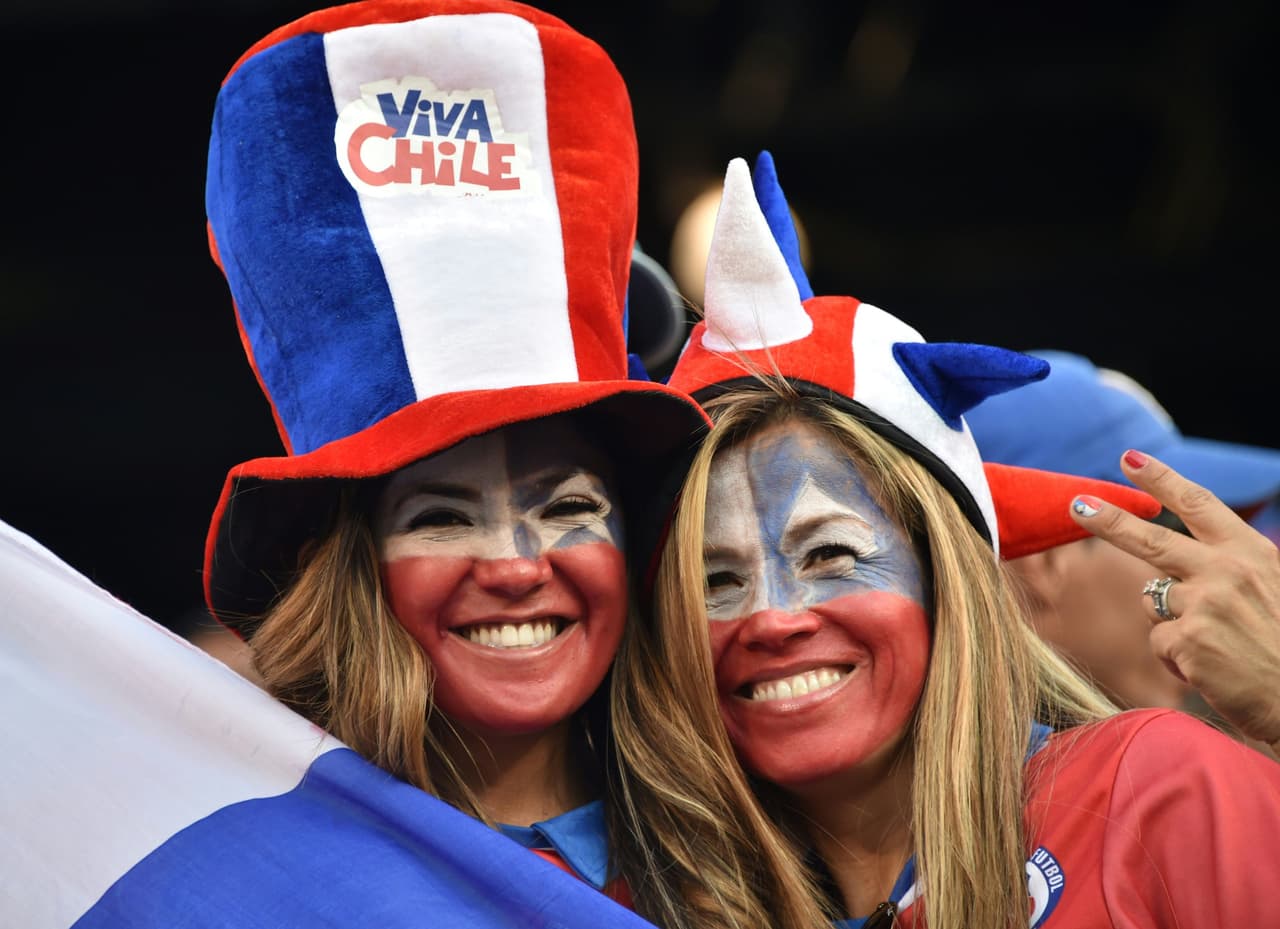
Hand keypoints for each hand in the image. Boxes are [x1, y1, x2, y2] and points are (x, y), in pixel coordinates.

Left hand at [1068, 450, 1279, 753]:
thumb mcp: (1273, 589)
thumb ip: (1230, 569)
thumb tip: (1175, 564)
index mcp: (1252, 552)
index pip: (1199, 504)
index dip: (1162, 479)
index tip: (1130, 459)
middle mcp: (1227, 570)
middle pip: (1151, 539)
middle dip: (1108, 519)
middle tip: (1076, 503)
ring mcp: (1206, 603)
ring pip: (1155, 602)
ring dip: (1175, 625)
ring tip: (1221, 648)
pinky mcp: (1189, 639)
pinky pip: (1160, 642)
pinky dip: (1178, 659)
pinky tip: (1213, 671)